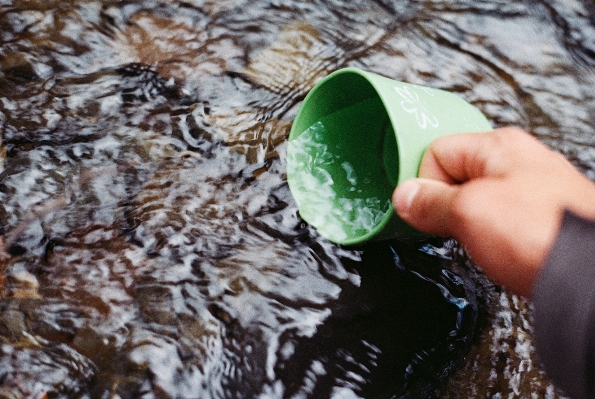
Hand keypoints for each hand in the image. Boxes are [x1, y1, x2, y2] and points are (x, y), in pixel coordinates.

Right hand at [393, 127, 594, 296]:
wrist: (592, 274)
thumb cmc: (544, 234)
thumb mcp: (469, 212)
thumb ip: (430, 202)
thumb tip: (405, 196)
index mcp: (498, 147)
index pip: (437, 151)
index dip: (424, 183)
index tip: (423, 210)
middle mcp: (517, 162)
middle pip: (456, 176)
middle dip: (445, 205)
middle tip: (454, 227)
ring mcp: (532, 192)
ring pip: (477, 202)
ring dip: (468, 225)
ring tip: (483, 242)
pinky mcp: (541, 221)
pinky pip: (499, 221)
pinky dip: (491, 238)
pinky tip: (501, 252)